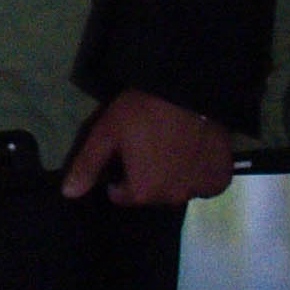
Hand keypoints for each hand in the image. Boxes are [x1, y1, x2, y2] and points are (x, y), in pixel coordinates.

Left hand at [62, 87, 235, 206]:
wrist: (188, 91)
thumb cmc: (141, 112)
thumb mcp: (105, 134)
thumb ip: (87, 167)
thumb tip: (68, 194)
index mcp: (143, 192)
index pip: (123, 195)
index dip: (120, 175)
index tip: (126, 153)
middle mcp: (173, 198)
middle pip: (152, 194)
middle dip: (147, 177)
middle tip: (149, 147)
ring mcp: (200, 190)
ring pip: (179, 189)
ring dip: (173, 176)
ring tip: (172, 147)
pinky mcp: (220, 179)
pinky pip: (205, 184)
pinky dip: (198, 174)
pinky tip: (193, 152)